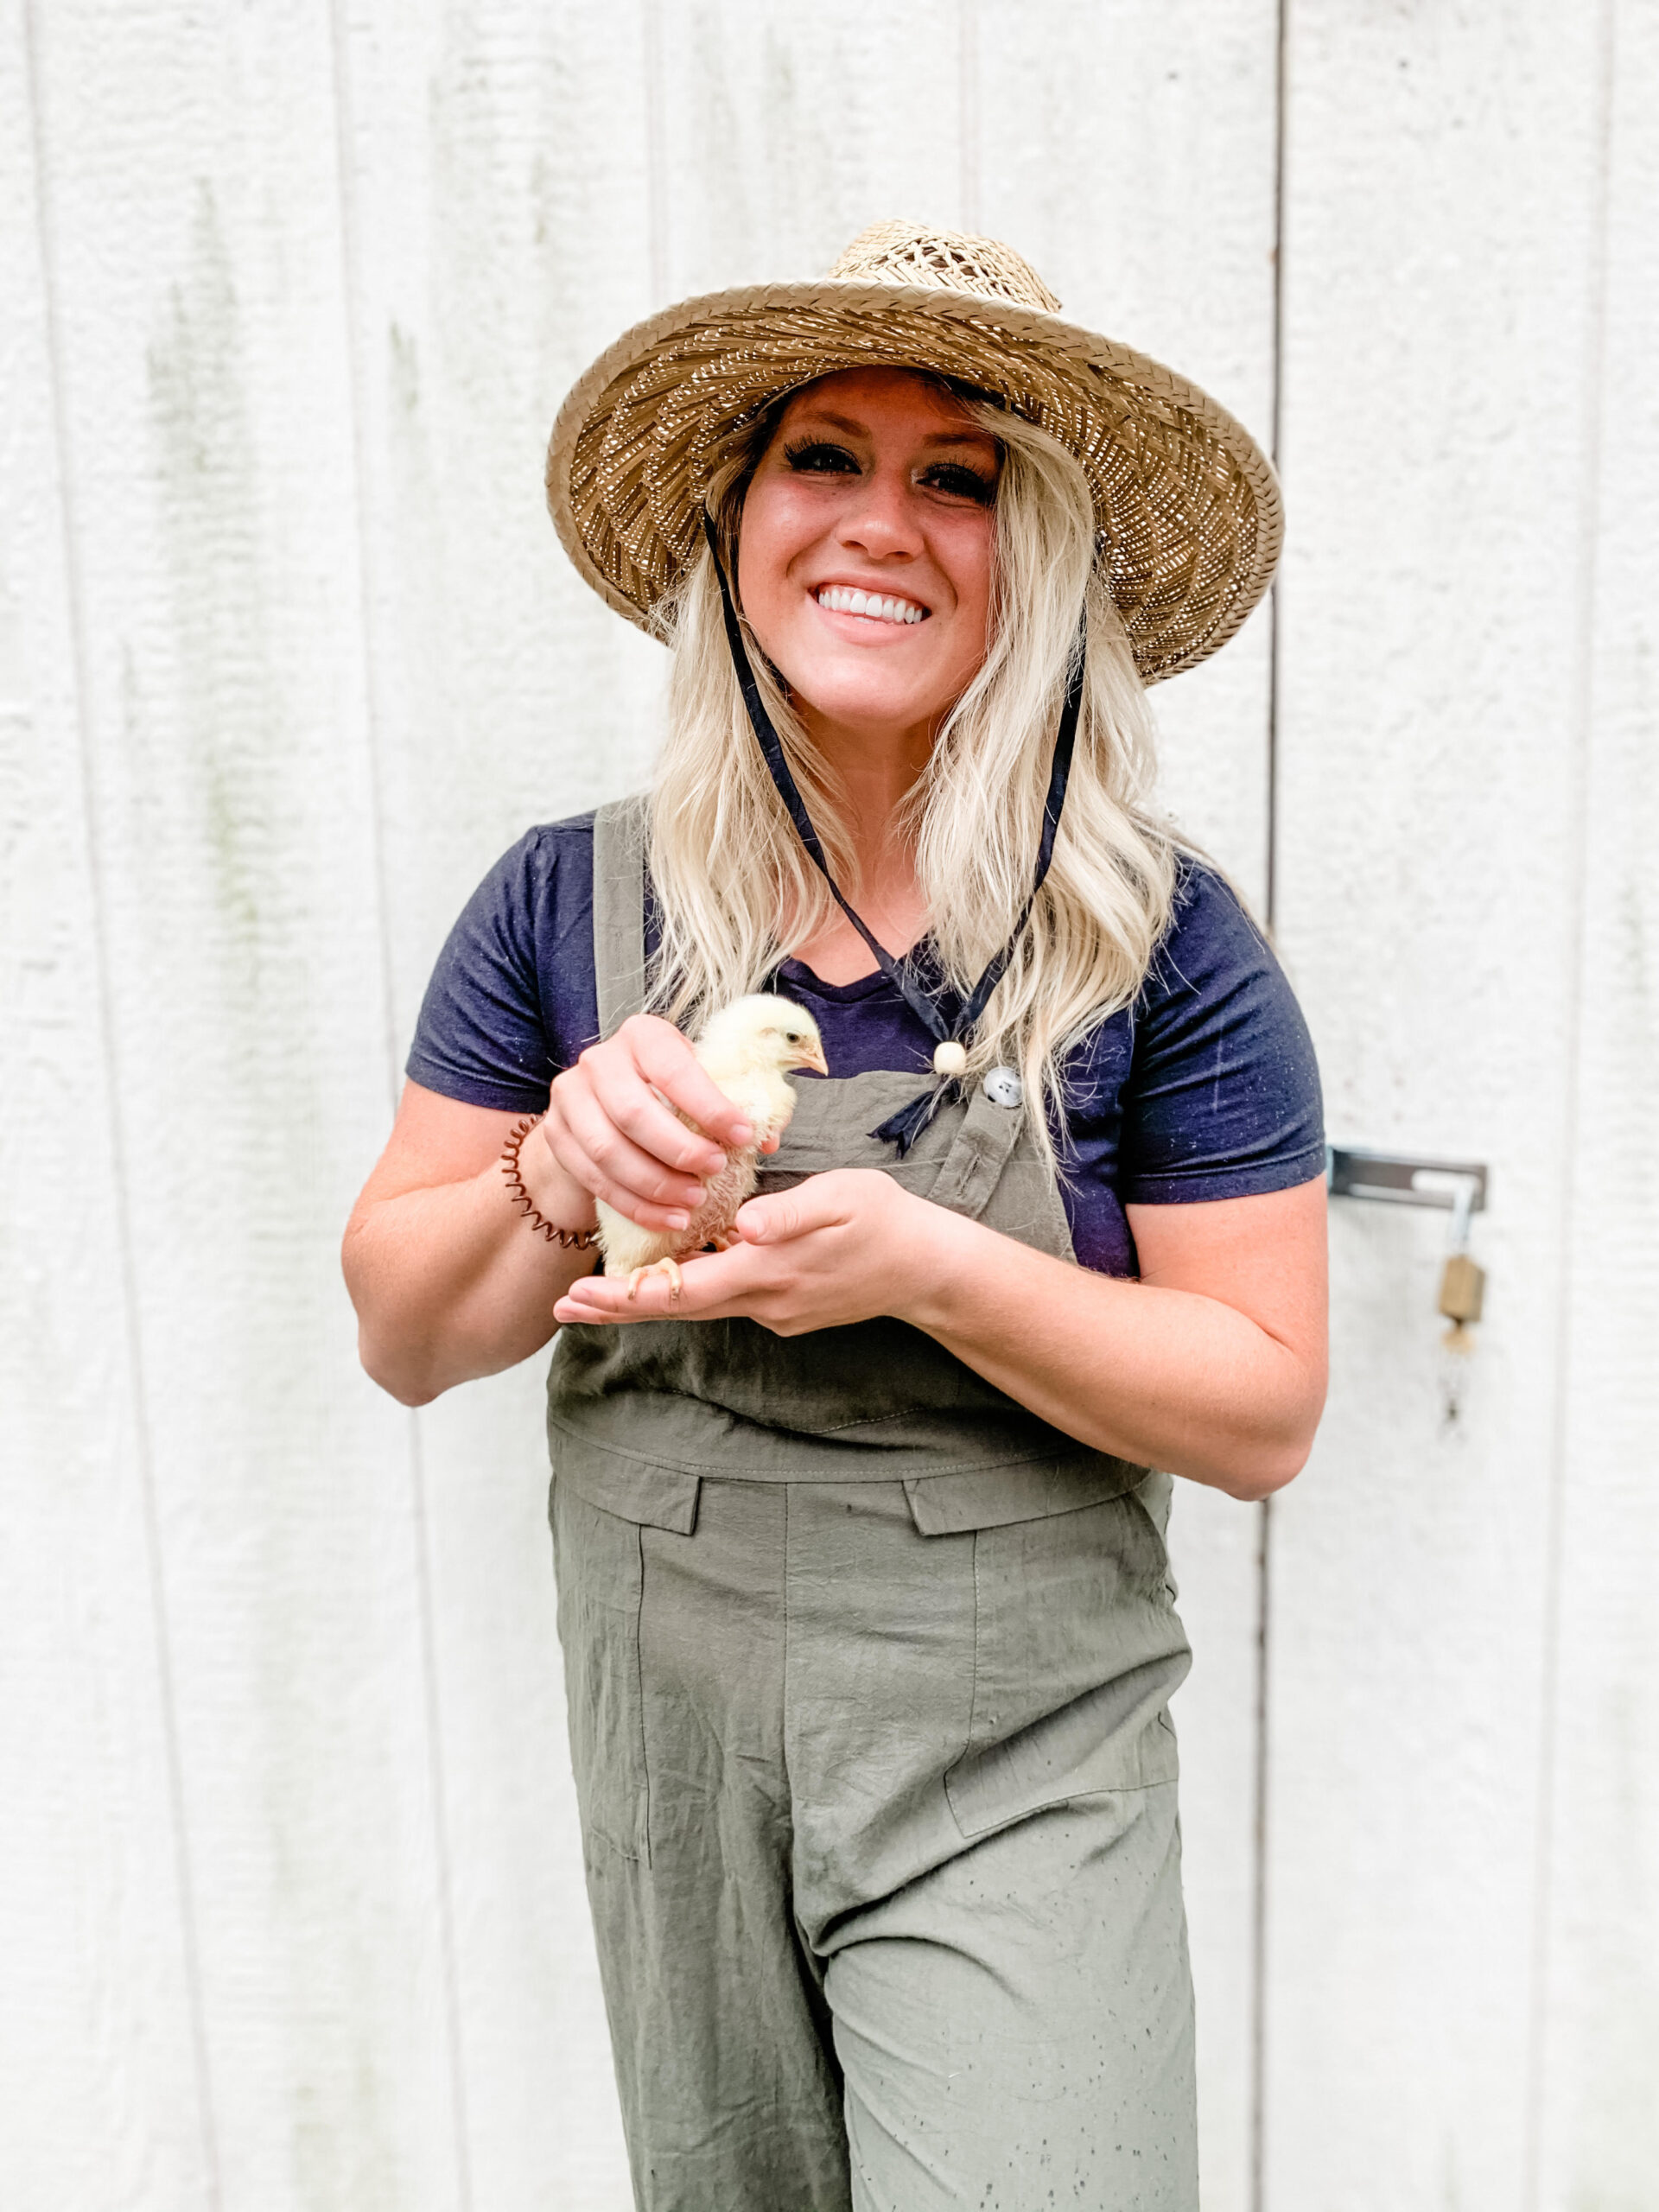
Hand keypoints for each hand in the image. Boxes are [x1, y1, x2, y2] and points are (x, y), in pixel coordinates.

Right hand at [530, 1014, 758, 1235]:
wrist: (604, 1108)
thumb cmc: (669, 1094)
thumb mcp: (703, 1085)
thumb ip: (738, 1105)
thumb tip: (767, 1138)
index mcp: (643, 1036)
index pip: (674, 1069)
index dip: (709, 1105)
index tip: (741, 1136)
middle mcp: (600, 1060)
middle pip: (633, 1113)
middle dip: (679, 1150)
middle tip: (714, 1171)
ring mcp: (570, 1098)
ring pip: (608, 1151)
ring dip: (655, 1184)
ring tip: (693, 1201)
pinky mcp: (557, 1136)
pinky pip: (594, 1179)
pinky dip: (634, 1205)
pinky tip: (667, 1218)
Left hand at [552, 1169, 958, 1333]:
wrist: (928, 1269)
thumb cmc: (886, 1221)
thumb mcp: (844, 1199)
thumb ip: (790, 1213)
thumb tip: (745, 1225)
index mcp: (767, 1269)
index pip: (681, 1290)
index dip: (626, 1296)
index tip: (579, 1295)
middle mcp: (763, 1300)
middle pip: (677, 1308)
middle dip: (619, 1306)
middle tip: (564, 1305)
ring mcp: (775, 1312)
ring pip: (700, 1305)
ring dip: (651, 1299)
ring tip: (601, 1290)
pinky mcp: (785, 1310)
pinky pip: (729, 1298)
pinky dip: (693, 1289)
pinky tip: (674, 1272)